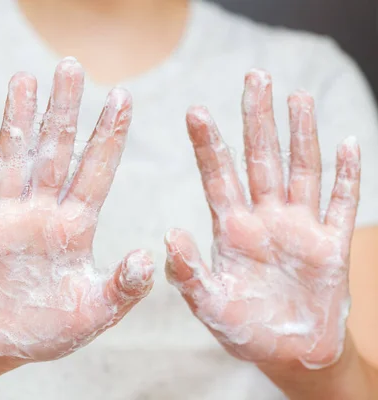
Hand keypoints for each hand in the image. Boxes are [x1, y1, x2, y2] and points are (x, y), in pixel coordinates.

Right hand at [0, 58, 153, 369]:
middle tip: (71, 67)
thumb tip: (147, 256)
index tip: (122, 96)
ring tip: (24, 79)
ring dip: (17, 121)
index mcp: (74, 227)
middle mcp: (40, 212)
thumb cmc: (45, 330)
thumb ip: (123, 288)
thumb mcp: (94, 313)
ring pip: (12, 159)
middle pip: (54, 152)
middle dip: (63, 111)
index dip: (108, 135)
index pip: (95, 171)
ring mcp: (3, 216)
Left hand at [165, 69, 360, 368]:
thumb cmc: (243, 329)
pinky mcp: (331, 246)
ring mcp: (299, 228)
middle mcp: (265, 219)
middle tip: (254, 76)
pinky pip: (342, 204)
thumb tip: (168, 235)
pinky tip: (347, 143)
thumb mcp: (208, 304)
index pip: (218, 176)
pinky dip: (348, 176)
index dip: (208, 143)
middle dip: (258, 119)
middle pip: (261, 159)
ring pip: (301, 171)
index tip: (196, 110)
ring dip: (301, 134)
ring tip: (297, 96)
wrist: (287, 355)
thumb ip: (188, 272)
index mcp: (232, 229)